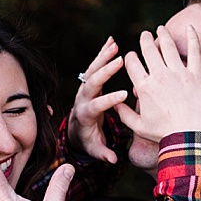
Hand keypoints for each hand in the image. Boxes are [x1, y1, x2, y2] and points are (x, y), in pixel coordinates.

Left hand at [67, 36, 128, 163]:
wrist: (76, 129)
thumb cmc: (88, 140)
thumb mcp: (94, 149)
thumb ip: (103, 153)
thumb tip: (113, 160)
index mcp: (85, 114)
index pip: (97, 105)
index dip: (109, 100)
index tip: (124, 94)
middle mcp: (83, 98)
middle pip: (93, 82)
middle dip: (106, 71)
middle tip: (119, 61)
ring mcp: (84, 88)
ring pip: (93, 69)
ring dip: (103, 57)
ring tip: (115, 45)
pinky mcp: (89, 81)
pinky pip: (95, 65)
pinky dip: (103, 52)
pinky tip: (112, 40)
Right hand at [114, 24, 200, 141]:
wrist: (189, 137)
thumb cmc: (163, 134)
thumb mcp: (138, 126)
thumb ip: (124, 114)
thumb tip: (114, 104)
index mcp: (144, 87)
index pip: (132, 63)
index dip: (130, 57)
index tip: (131, 55)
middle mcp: (159, 76)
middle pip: (148, 50)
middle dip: (145, 39)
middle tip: (145, 34)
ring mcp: (178, 73)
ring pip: (168, 46)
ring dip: (163, 35)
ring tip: (161, 29)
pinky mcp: (196, 74)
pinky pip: (194, 50)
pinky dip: (192, 37)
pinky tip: (190, 27)